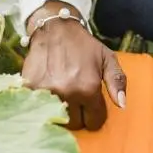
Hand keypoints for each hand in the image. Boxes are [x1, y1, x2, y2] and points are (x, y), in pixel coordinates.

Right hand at [21, 2, 124, 130]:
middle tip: (76, 101)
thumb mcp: (107, 59)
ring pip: (57, 120)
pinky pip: (39, 109)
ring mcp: (47, 91)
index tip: (91, 107)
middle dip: (78, 116)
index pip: (95, 121)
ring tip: (63, 97)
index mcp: (89, 87)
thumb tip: (122, 105)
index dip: (95, 116)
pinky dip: (43, 105)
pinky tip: (48, 94)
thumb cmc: (84, 46)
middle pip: (75, 124)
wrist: (55, 28)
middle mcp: (68, 92)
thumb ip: (118, 81)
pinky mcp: (29, 88)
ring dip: (61, 113)